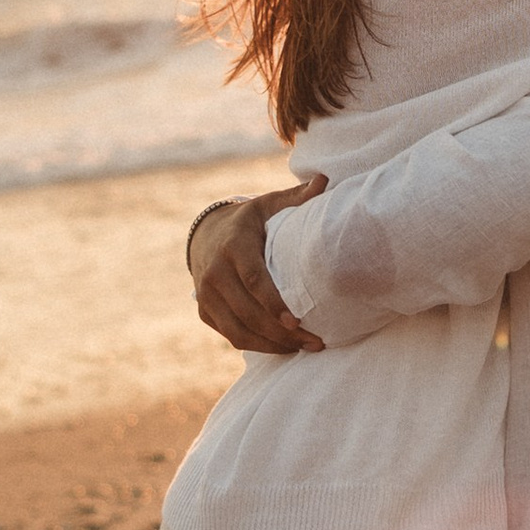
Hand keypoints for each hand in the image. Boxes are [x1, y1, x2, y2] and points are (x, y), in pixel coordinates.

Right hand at [189, 176, 325, 353]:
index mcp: (234, 245)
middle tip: (314, 342)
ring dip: (272, 345)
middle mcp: (214, 272)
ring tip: (303, 348)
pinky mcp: (204, 311)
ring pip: (238, 330)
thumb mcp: (269, 205)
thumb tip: (325, 181)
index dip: (274, 303)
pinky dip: (258, 345)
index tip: (298, 321)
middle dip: (282, 332)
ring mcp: (205, 294)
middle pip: (248, 311)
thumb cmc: (251, 222)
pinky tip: (283, 347)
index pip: (253, 279)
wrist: (207, 235)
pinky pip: (231, 336)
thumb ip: (296, 199)